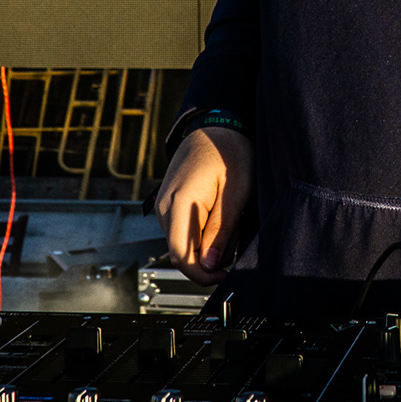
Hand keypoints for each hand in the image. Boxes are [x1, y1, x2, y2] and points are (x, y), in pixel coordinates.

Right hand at [154, 126, 253, 284]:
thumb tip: (209, 265)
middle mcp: (164, 207)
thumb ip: (221, 230)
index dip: (203, 275)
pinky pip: (182, 231)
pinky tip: (218, 218)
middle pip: (180, 254)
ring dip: (205, 247)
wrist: (215, 126)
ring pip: (182, 244)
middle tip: (234, 249)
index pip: (181, 257)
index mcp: (179, 204)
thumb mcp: (236, 193)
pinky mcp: (169, 205)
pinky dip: (200, 235)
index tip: (226, 275)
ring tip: (229, 226)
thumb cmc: (229, 152)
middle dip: (207, 261)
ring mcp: (164, 205)